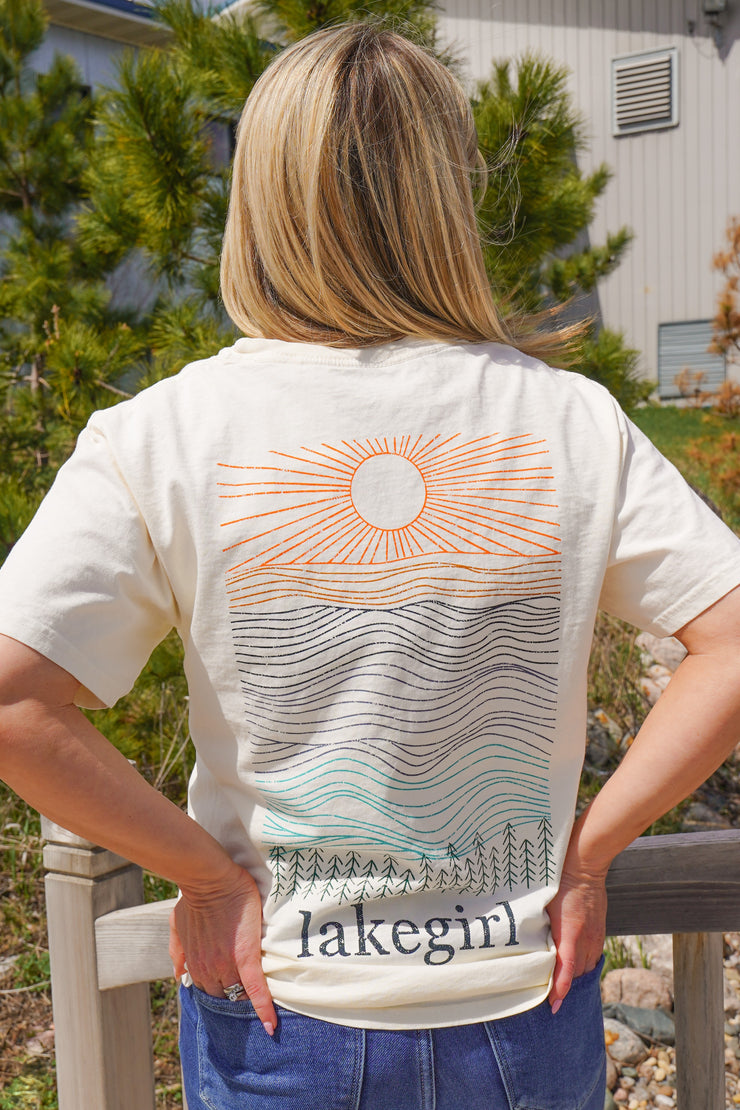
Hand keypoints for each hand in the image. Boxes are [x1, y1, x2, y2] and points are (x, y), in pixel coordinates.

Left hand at [169, 861, 277, 1035]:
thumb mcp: (176, 924)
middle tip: (247, 1003)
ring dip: (247, 1005)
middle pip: (224, 996)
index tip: (229, 998)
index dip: (219, 994)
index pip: (208, 990)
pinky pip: (256, 988)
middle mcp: (209, 969)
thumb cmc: (193, 898)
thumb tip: (178, 974)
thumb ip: (177, 950)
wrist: (209, 880)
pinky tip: (271, 1025)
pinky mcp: (246, 957)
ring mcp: (227, 965)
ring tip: (261, 1013)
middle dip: (233, 1001)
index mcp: (196, 963)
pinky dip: (263, 1008)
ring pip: (239, 995)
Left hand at [546, 856, 606, 1013]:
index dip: (559, 989)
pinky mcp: (600, 931)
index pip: (566, 970)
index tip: (553, 1006)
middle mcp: (585, 938)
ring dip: (576, 974)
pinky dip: (585, 962)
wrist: (584, 866)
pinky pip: (594, 955)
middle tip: (549, 990)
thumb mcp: (546, 906)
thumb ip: (542, 927)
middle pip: (577, 973)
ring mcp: (596, 935)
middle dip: (565, 984)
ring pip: (587, 966)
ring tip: (562, 978)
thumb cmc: (559, 882)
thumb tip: (534, 944)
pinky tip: (576, 962)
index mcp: (569, 933)